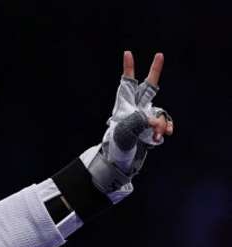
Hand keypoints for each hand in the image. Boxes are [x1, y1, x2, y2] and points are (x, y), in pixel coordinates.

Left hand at [82, 51, 173, 202]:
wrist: (121, 157)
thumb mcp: (124, 133)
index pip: (127, 83)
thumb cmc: (118, 144)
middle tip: (159, 55)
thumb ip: (139, 123)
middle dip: (155, 70)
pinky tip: (164, 134)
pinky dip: (166, 127)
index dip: (128, 68)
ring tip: (156, 134)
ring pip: (160, 110)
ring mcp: (146, 114)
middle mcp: (136, 106)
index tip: (127, 53)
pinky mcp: (153, 124)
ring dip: (161, 122)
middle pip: (147, 86)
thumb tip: (155, 121)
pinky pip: (164, 121)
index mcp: (125, 105)